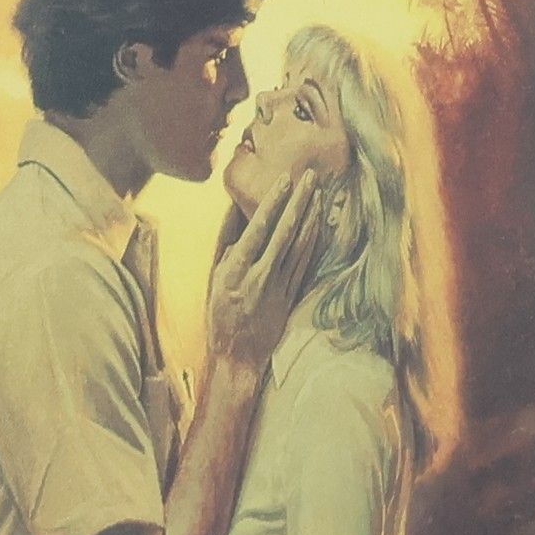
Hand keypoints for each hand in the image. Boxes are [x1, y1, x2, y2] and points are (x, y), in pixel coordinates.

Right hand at [205, 169, 320, 372]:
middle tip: (311, 176)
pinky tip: (319, 224)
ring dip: (311, 217)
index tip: (285, 180)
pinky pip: (304, 263)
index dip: (273, 202)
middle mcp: (258, 277)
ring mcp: (278, 288)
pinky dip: (312, 241)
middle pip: (284, 232)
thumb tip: (237, 215)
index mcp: (234, 271)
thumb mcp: (214, 281)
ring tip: (320, 193)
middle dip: (298, 201)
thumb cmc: (220, 316)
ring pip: (299, 245)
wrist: (238, 357)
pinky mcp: (291, 297)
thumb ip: (226, 248)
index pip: (258, 228)